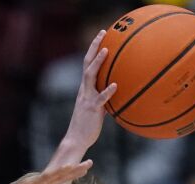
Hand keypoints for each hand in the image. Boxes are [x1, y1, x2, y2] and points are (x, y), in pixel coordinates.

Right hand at [63, 29, 118, 150]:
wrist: (76, 139)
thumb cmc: (87, 125)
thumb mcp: (95, 107)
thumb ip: (103, 96)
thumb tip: (118, 90)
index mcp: (85, 88)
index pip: (87, 64)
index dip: (93, 49)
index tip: (101, 35)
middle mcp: (84, 90)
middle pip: (87, 63)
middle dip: (94, 47)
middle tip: (102, 33)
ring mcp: (87, 98)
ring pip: (90, 76)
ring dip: (98, 62)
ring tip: (106, 50)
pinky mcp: (92, 109)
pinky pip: (101, 98)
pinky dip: (107, 91)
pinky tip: (116, 85)